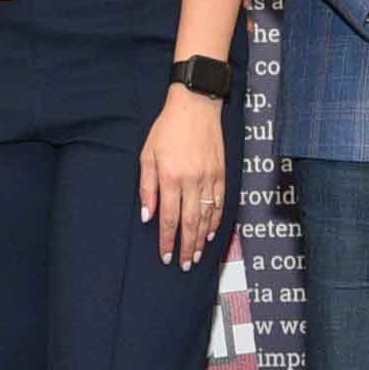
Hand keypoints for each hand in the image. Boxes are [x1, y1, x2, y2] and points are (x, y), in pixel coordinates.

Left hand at [138, 87, 226, 269]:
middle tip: (185, 264)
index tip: (166, 256)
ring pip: (207, 216)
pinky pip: (219, 203)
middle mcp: (191, 181)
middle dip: (187, 247)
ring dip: (202, 239)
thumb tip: (148, 215)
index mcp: (170, 177)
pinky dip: (216, 220)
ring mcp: (209, 178)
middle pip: (190, 223)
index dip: (168, 240)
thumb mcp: (147, 155)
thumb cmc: (167, 128)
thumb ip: (147, 187)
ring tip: (198, 255)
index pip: (169, 218)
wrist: (196, 105)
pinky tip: (210, 232)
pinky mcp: (221, 173)